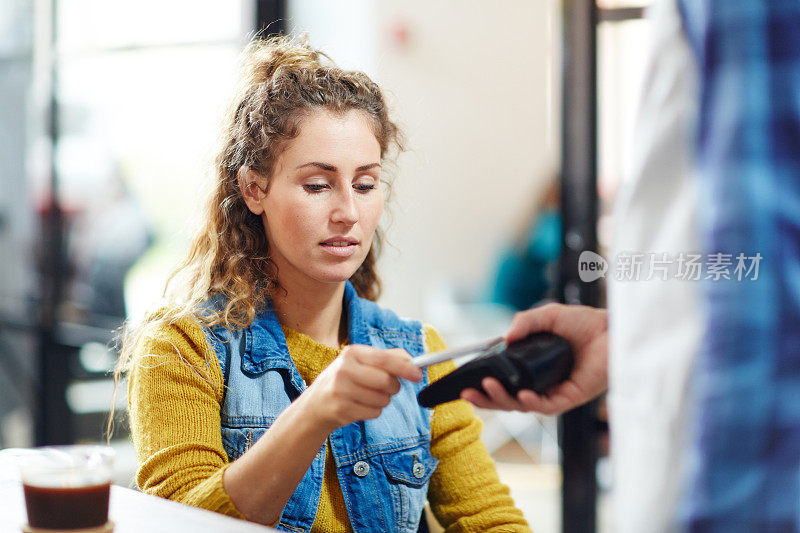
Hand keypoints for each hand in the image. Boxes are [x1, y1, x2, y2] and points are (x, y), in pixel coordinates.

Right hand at [302, 345, 422, 431]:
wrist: (316, 404)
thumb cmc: (345, 380)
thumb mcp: (360, 362)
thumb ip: (388, 358)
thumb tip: (412, 361)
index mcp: (351, 353)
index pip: (384, 359)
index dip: (405, 367)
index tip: (418, 374)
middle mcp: (344, 370)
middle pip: (385, 381)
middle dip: (393, 387)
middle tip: (389, 388)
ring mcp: (341, 390)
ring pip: (382, 399)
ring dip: (383, 401)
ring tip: (369, 396)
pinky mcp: (341, 409)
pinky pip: (374, 412)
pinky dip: (373, 411)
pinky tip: (360, 406)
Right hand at [460, 303, 607, 414]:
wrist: (612, 330)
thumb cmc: (584, 323)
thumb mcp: (547, 316)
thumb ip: (525, 322)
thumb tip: (506, 338)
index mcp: (531, 367)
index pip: (503, 382)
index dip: (484, 385)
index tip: (466, 383)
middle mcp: (540, 382)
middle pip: (507, 399)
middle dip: (486, 399)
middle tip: (469, 392)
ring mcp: (554, 391)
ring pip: (522, 406)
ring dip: (503, 400)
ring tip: (489, 387)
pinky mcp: (570, 397)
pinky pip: (547, 406)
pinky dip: (532, 402)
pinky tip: (522, 395)